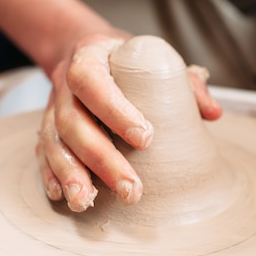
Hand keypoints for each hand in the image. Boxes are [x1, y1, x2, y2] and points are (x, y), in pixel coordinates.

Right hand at [36, 34, 221, 211]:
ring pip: (53, 142)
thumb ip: (184, 82)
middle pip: (72, 122)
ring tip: (87, 203)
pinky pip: (42, 153)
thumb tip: (212, 112)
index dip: (114, 110)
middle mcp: (64, 86)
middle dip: (100, 159)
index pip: (92, 82)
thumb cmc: (125, 60)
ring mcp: (52, 109)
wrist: (85, 51)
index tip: (146, 138)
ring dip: (71, 175)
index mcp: (89, 59)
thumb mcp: (152, 59)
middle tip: (130, 189)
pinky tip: (63, 196)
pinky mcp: (47, 130)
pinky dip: (51, 175)